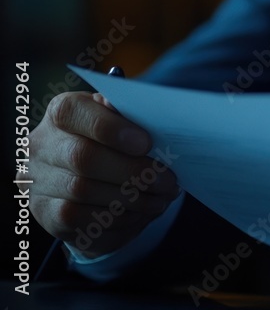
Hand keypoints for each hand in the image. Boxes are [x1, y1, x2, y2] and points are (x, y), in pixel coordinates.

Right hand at [23, 92, 180, 257]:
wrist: (88, 177)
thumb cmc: (112, 142)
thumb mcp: (120, 122)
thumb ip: (131, 118)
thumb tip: (154, 121)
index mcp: (61, 114)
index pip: (72, 113)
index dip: (110, 128)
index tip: (146, 143)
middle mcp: (42, 146)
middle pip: (82, 157)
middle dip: (133, 171)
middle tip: (167, 180)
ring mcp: (40, 183)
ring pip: (85, 192)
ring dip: (133, 198)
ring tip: (161, 197)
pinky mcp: (49, 215)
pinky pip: (84, 219)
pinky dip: (122, 218)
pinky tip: (143, 212)